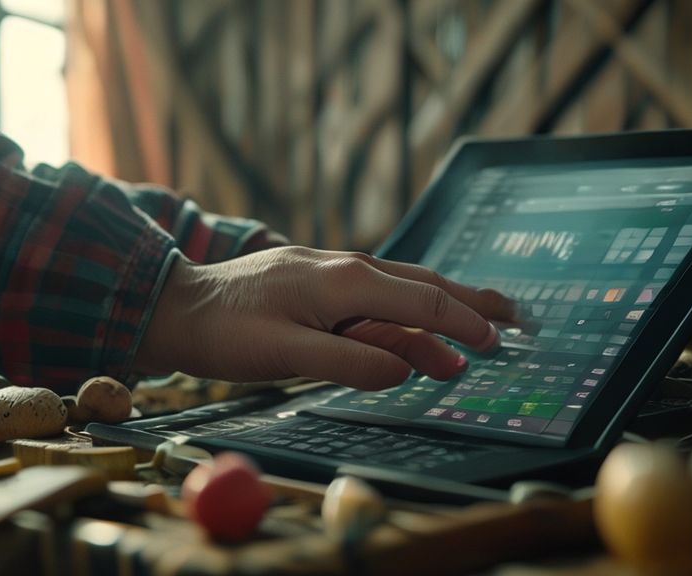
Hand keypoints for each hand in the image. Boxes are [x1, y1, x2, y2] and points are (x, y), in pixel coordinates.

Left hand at [133, 246, 516, 389]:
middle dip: (471, 301)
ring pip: (402, 289)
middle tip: (515, 318)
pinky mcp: (319, 284)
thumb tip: (408, 368)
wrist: (176, 306)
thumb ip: (349, 363)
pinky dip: (407, 312)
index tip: (497, 345)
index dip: (465, 324)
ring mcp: (332, 273)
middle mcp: (346, 268)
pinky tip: (416, 326)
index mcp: (344, 281)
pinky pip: (376, 298)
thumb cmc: (224, 332)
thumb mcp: (284, 355)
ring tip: (479, 323)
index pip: (423, 301)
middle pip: (423, 284)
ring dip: (443, 307)